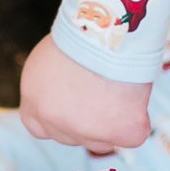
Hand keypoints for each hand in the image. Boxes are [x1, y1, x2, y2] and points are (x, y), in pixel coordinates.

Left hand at [19, 37, 155, 151]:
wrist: (102, 31)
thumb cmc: (78, 36)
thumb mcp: (47, 62)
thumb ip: (51, 88)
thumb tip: (67, 94)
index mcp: (33, 106)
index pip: (41, 127)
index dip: (61, 117)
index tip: (75, 104)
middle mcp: (54, 125)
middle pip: (73, 136)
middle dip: (87, 120)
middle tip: (101, 90)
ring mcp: (86, 133)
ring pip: (102, 140)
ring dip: (111, 120)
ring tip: (116, 86)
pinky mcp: (120, 132)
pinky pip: (132, 135)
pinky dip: (136, 119)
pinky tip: (132, 96)